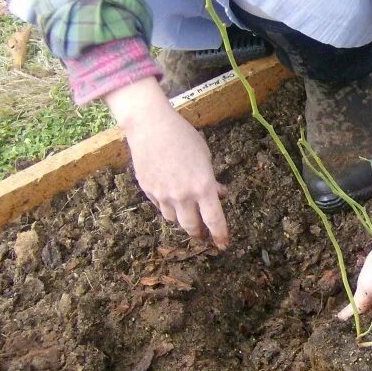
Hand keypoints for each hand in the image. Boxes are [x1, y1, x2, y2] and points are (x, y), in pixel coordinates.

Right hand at [104, 76, 229, 247]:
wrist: (150, 126)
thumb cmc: (183, 137)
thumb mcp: (204, 157)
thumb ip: (211, 180)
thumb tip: (218, 195)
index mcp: (202, 187)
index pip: (214, 220)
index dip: (220, 235)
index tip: (223, 244)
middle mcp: (183, 196)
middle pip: (191, 227)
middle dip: (198, 232)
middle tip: (202, 234)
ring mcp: (163, 195)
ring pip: (174, 219)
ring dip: (182, 218)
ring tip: (186, 211)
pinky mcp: (148, 191)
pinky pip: (160, 207)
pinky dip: (167, 206)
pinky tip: (169, 194)